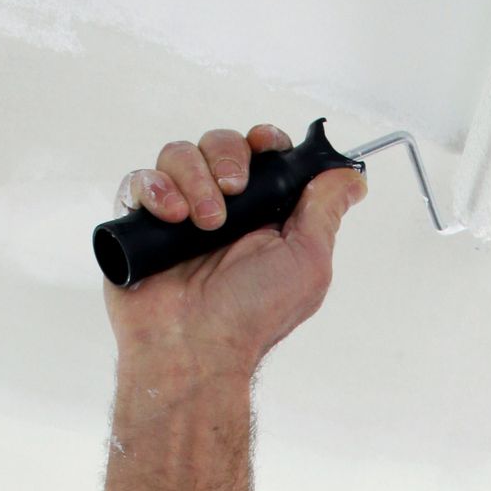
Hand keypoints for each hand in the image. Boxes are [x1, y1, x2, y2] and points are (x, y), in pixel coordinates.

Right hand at [105, 123, 366, 377]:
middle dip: (226, 158)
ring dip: (193, 178)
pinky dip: (155, 188)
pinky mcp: (140, 224)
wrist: (194, 349)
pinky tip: (170, 216)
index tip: (265, 146)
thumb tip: (351, 179)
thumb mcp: (308, 263)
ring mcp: (178, 215)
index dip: (263, 141)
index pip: (261, 154)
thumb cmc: (251, 317)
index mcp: (261, 216)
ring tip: (201, 222)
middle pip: (219, 144)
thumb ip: (326, 213)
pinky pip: (139, 179)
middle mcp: (220, 210)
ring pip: (178, 154)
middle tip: (232, 195)